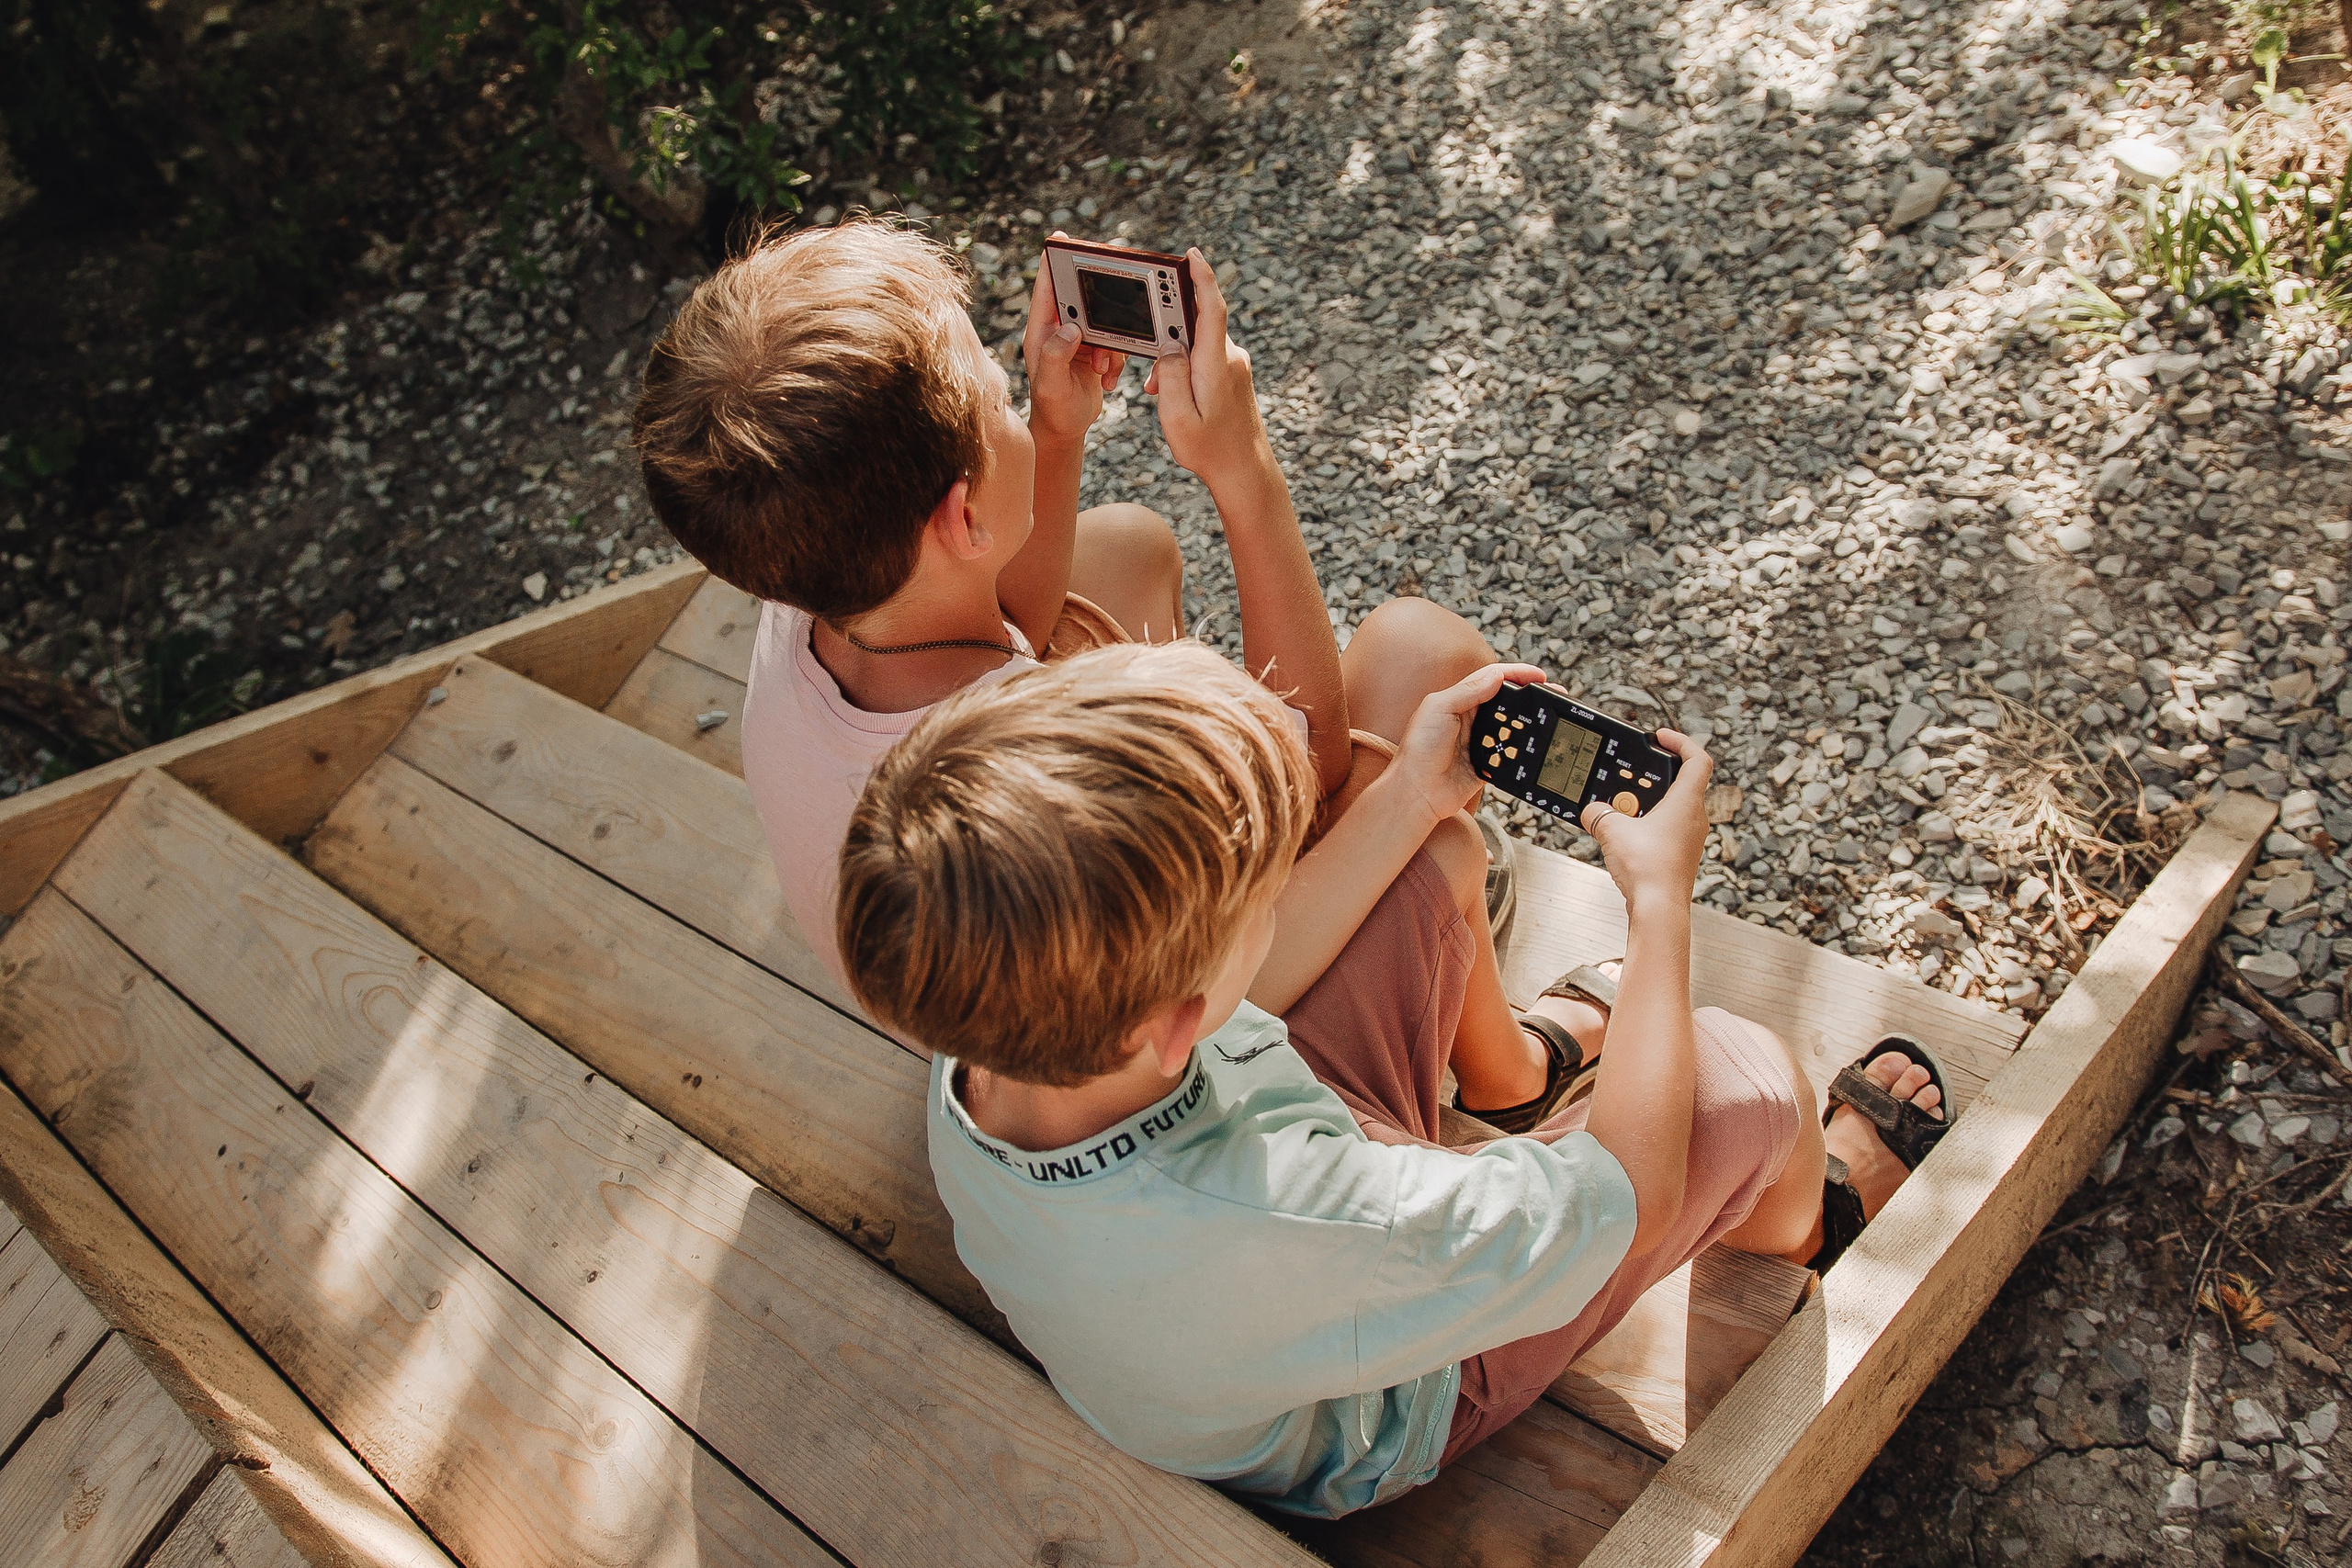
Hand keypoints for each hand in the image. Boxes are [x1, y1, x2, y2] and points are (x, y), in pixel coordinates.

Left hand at [1023, 232, 1125, 445]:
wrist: (1065, 428)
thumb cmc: (1052, 408)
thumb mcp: (1051, 384)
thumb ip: (1056, 355)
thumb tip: (1070, 329)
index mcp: (1042, 330)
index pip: (1047, 289)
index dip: (1053, 262)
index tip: (1061, 238)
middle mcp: (1058, 329)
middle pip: (1080, 298)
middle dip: (1098, 311)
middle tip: (1108, 318)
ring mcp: (1077, 339)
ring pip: (1103, 321)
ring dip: (1110, 343)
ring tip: (1101, 367)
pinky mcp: (1094, 350)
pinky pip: (1114, 340)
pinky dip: (1116, 358)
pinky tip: (1107, 378)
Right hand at [1143, 249, 1270, 486]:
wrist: (1245, 472)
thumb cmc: (1210, 450)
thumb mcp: (1177, 417)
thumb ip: (1169, 376)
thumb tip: (1168, 348)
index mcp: (1216, 363)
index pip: (1212, 308)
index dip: (1202, 277)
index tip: (1191, 255)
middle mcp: (1230, 358)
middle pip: (1195, 324)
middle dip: (1166, 330)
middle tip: (1145, 339)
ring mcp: (1234, 365)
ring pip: (1196, 345)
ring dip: (1173, 358)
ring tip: (1157, 392)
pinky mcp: (1233, 375)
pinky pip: (1203, 358)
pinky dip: (1184, 368)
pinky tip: (1173, 395)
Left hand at [1387, 662, 1547, 827]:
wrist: (1417, 791)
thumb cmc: (1419, 749)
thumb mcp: (1438, 709)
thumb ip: (1467, 691)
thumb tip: (1496, 676)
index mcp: (1458, 700)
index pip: (1493, 679)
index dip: (1517, 674)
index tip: (1539, 676)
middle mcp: (1471, 718)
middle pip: (1507, 701)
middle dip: (1530, 696)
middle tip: (1554, 695)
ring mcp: (1480, 741)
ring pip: (1511, 726)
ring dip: (1530, 721)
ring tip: (1551, 717)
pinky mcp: (1487, 763)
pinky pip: (1510, 752)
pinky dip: (1523, 747)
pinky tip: (1537, 743)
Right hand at [1580, 732, 1713, 914]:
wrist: (1659, 909)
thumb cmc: (1650, 870)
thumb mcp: (1613, 831)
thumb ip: (1599, 814)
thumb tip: (1592, 811)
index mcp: (1687, 802)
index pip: (1697, 759)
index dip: (1681, 741)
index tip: (1661, 737)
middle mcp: (1695, 818)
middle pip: (1682, 782)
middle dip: (1654, 776)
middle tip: (1632, 774)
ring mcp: (1690, 839)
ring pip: (1672, 808)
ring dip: (1648, 803)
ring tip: (1621, 808)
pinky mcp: (1681, 856)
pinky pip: (1666, 830)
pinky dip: (1647, 825)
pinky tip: (1625, 835)